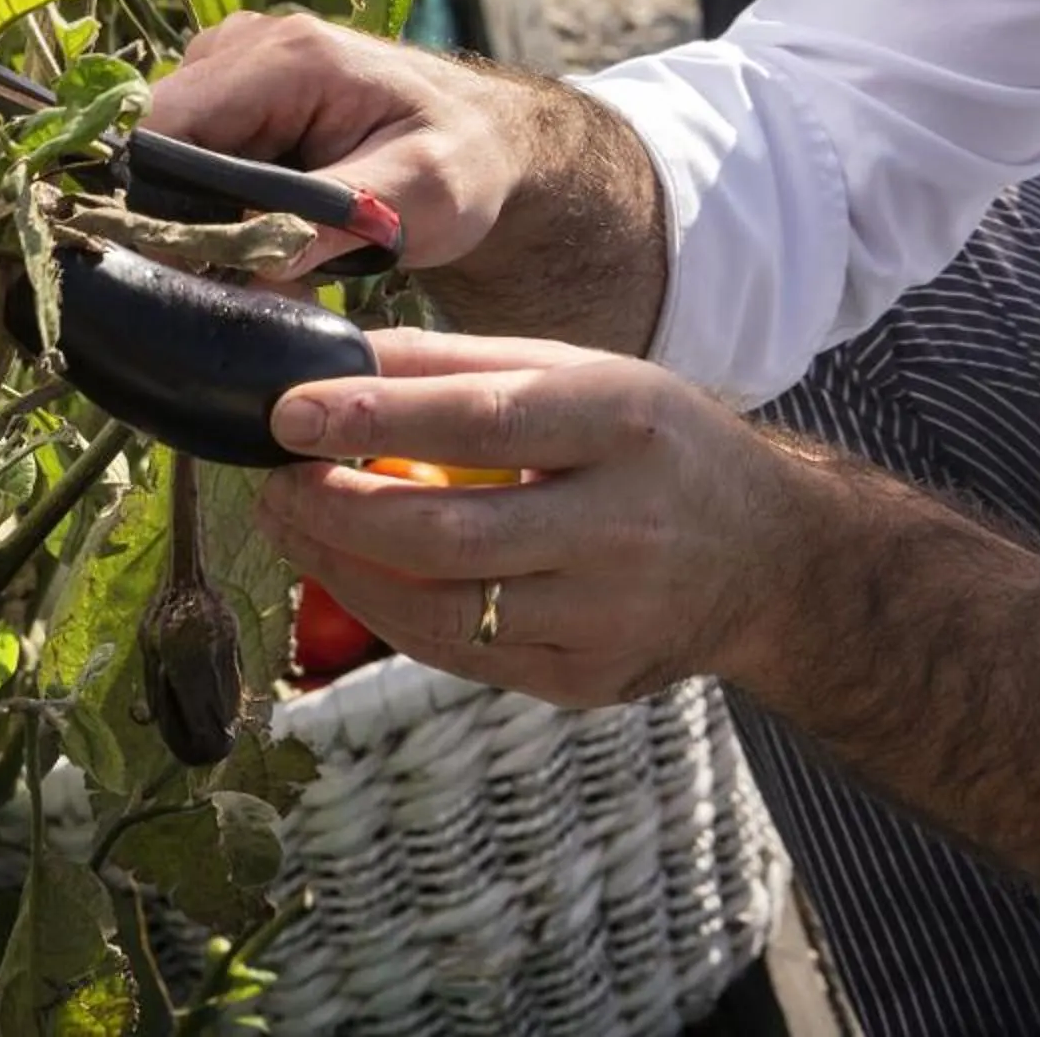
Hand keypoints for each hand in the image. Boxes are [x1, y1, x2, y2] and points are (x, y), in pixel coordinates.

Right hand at [144, 14, 529, 280]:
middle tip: (227, 277)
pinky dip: (210, 200)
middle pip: (155, 137)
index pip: (168, 123)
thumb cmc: (462, 161)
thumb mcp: (418, 196)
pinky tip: (258, 231)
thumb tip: (250, 265)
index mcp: (290, 56)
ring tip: (257, 256)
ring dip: (196, 211)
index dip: (152, 201)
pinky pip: (189, 152)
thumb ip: (334, 221)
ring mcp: (238, 65)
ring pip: (166, 150)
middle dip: (174, 214)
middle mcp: (251, 45)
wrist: (486, 143)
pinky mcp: (237, 96)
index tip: (178, 267)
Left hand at [258, 329, 795, 706]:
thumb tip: (340, 356)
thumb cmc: (655, 440)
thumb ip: (462, 362)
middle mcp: (622, 525)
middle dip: (338, 509)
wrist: (767, 551)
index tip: (289, 412)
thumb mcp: (584, 372)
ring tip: (293, 524)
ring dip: (346, 570)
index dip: (376, 420)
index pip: (483, 421)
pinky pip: (464, 656)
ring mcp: (606, 618)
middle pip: (450, 534)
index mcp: (625, 422)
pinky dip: (393, 617)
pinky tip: (354, 574)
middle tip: (272, 477)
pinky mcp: (587, 682)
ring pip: (444, 612)